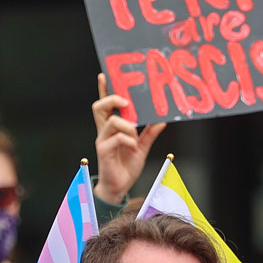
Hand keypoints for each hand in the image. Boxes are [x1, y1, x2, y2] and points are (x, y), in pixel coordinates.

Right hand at [92, 73, 165, 203]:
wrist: (119, 187)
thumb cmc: (126, 166)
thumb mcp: (142, 147)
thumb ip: (150, 133)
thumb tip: (162, 120)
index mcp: (112, 128)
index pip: (105, 105)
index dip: (103, 89)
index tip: (104, 75)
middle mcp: (104, 131)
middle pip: (99, 107)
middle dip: (112, 99)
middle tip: (127, 103)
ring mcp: (103, 141)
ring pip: (110, 121)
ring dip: (127, 125)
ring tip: (136, 135)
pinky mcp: (104, 151)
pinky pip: (117, 138)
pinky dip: (129, 139)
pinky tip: (134, 146)